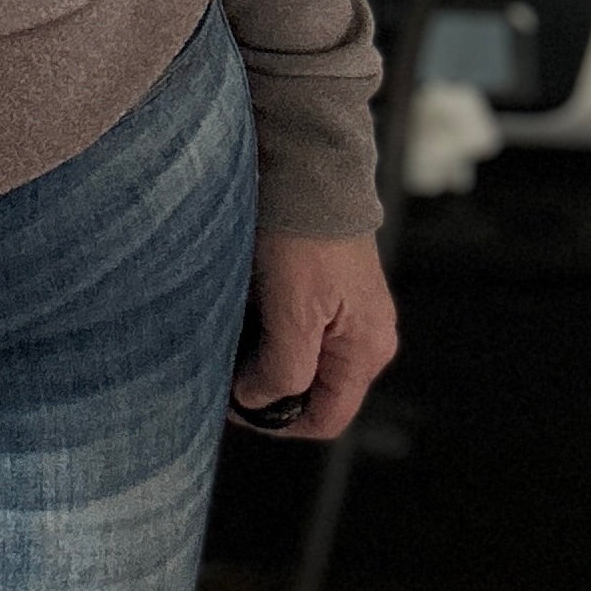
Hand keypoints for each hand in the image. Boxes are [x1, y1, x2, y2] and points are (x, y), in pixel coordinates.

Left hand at [228, 229, 396, 439]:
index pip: (326, 419)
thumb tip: (259, 402)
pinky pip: (296, 328)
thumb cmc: (307, 235)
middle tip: (223, 374)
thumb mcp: (294, 312)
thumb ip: (283, 369)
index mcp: (367, 350)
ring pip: (300, 359)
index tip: (233, 406)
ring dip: (263, 360)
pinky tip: (239, 316)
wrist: (310, 167)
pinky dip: (266, 331)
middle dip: (268, 391)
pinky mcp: (327, 287)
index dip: (279, 422)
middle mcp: (365, 336)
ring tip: (227, 344)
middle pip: (314, 391)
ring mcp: (347, 312)